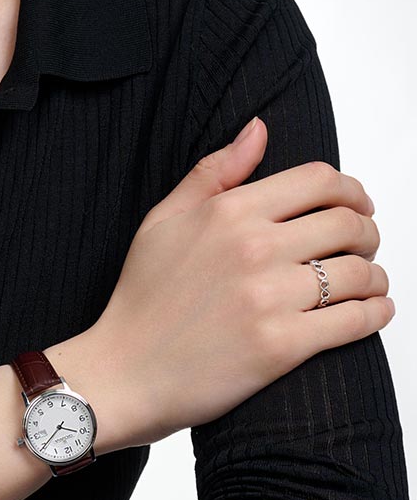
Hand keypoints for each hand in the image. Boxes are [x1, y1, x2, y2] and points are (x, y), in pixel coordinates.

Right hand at [85, 116, 390, 444]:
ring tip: (369, 283)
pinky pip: (354, 321)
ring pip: (359, 273)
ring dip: (375, 276)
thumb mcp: (164, 219)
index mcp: (228, 211)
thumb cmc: (142, 297)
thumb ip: (214, 172)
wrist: (125, 371)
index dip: (350, 190)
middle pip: (347, 223)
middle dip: (367, 232)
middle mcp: (253, 248)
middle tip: (363, 245)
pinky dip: (376, 314)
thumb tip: (257, 129)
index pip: (318, 181)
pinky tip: (372, 312)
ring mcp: (270, 298)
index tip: (355, 204)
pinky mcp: (282, 346)